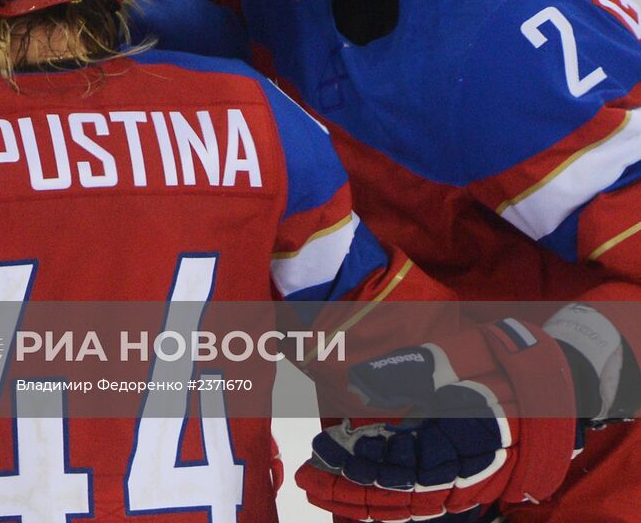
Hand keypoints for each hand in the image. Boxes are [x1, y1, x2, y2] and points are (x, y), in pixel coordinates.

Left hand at [296, 319, 580, 520]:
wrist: (554, 385)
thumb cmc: (501, 364)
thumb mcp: (454, 357)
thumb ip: (406, 372)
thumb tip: (358, 383)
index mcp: (461, 441)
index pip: (401, 465)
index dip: (358, 462)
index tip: (322, 452)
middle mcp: (465, 473)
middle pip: (398, 494)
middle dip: (349, 490)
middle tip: (307, 479)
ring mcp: (468, 485)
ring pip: (407, 505)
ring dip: (362, 502)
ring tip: (322, 491)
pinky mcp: (466, 485)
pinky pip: (420, 503)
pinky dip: (387, 504)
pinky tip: (358, 499)